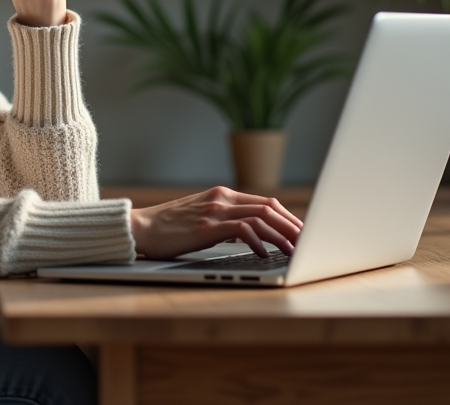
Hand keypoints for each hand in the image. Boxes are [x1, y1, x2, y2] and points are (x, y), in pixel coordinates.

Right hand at [129, 187, 303, 259]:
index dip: (289, 218)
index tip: (303, 234)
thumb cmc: (170, 229)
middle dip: (293, 226)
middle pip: (270, 208)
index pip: (267, 202)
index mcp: (223, 194)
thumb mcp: (202, 219)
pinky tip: (264, 255)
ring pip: (261, 218)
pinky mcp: (206, 227)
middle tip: (310, 243)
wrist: (140, 228)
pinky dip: (258, 242)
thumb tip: (254, 236)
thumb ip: (226, 221)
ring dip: (282, 236)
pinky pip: (242, 230)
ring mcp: (214, 211)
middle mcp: (221, 198)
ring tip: (294, 251)